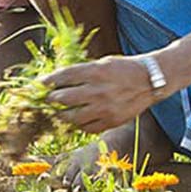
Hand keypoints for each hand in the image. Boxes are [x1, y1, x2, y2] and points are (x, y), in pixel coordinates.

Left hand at [40, 55, 155, 133]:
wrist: (150, 80)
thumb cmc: (124, 69)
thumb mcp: (102, 63)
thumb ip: (82, 72)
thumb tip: (59, 80)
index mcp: (95, 71)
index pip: (64, 77)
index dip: (48, 81)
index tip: (40, 84)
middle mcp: (98, 90)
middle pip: (64, 98)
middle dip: (51, 99)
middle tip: (48, 99)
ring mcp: (105, 108)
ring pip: (73, 117)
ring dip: (62, 115)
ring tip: (59, 112)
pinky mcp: (112, 121)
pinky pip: (88, 128)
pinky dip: (79, 125)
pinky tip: (77, 120)